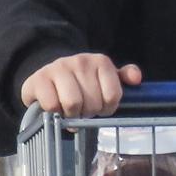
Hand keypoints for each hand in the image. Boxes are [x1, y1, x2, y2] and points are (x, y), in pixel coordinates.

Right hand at [20, 53, 143, 115]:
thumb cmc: (82, 82)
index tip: (100, 108)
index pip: (112, 96)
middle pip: (92, 103)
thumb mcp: (105, 79)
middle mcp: (81, 61)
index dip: (107, 109)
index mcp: (101, 61)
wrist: (49, 75)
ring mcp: (58, 68)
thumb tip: (136, 78)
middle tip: (83, 110)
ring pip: (72, 104)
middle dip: (88, 113)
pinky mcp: (39, 78)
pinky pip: (51, 105)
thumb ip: (123, 78)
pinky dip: (53, 112)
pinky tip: (54, 107)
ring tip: (70, 110)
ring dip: (71, 114)